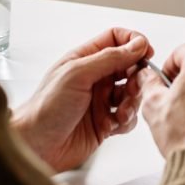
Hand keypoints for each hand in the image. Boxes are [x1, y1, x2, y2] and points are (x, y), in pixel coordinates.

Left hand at [12, 27, 154, 171]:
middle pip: (129, 67)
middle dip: (136, 76)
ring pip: (131, 93)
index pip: (116, 40)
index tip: (146, 52)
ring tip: (121, 110)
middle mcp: (95, 77)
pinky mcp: (105, 122)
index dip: (134, 43)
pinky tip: (114, 124)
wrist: (37, 145)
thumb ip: (110, 58)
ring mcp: (101, 100)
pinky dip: (127, 120)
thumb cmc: (46, 108)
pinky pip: (128, 117)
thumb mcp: (78, 74)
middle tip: (134, 86)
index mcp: (85, 59)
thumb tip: (136, 44)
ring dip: (132, 101)